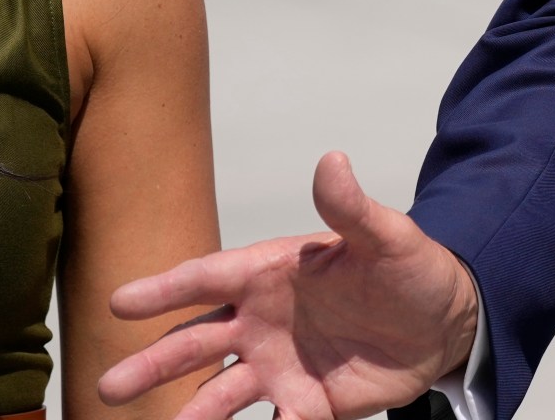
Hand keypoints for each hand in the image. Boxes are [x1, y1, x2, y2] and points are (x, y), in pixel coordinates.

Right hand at [98, 152, 480, 419]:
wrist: (445, 323)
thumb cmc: (410, 270)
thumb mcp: (388, 238)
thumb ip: (352, 209)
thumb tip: (333, 159)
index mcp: (270, 273)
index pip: (208, 278)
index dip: (165, 289)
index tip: (118, 302)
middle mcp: (260, 321)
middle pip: (196, 342)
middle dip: (154, 363)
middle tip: (110, 386)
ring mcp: (276, 364)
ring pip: (220, 391)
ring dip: (192, 412)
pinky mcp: (303, 403)